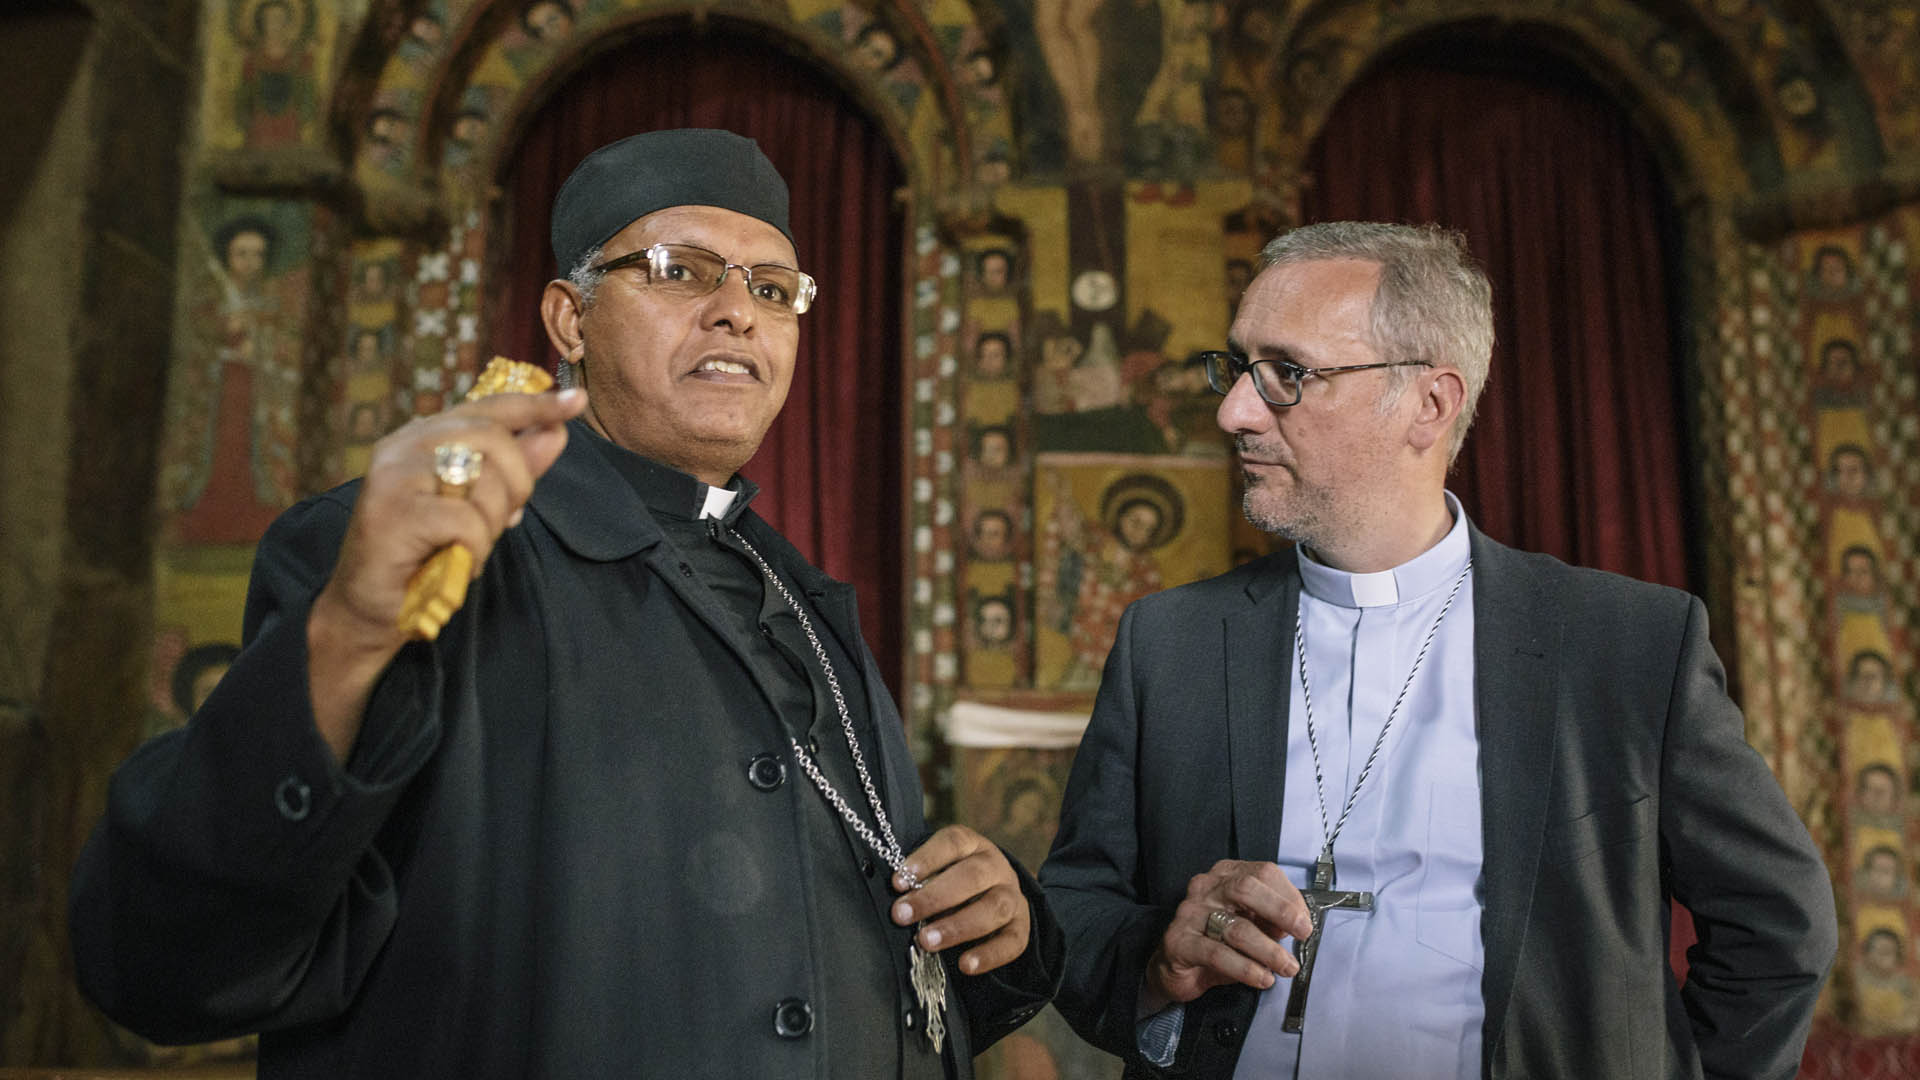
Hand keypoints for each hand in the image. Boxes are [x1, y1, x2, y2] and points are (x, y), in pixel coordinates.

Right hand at [307, 387, 586, 759]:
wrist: (371, 608)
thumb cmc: (425, 555)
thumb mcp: (479, 507)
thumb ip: (515, 469)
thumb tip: (557, 431)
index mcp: (423, 437)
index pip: (489, 407)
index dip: (536, 405)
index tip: (577, 401)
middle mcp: (404, 445)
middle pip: (494, 439)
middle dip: (518, 483)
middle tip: (506, 519)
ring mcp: (394, 476)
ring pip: (483, 478)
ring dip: (492, 523)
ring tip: (467, 545)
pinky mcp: (393, 513)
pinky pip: (467, 522)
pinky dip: (475, 549)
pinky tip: (455, 561)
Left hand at [891, 825, 1031, 975]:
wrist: (993, 895)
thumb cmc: (951, 883)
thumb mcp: (938, 870)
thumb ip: (920, 880)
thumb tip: (897, 899)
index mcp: (973, 845)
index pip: (953, 843)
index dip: (925, 860)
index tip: (897, 882)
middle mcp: (997, 867)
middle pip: (972, 876)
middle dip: (934, 897)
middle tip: (902, 915)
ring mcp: (1013, 896)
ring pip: (994, 908)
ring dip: (958, 926)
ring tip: (927, 942)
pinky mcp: (1022, 927)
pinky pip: (1012, 941)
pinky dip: (989, 955)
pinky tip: (964, 965)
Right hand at [1143, 860, 1313, 1008]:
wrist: (1174, 967)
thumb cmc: (1216, 941)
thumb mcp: (1249, 923)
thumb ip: (1270, 920)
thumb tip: (1297, 925)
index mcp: (1226, 875)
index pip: (1263, 872)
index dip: (1289, 896)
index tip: (1305, 921)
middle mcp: (1206, 888)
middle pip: (1246, 888)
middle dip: (1281, 911)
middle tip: (1303, 934)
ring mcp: (1190, 913)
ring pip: (1236, 928)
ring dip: (1269, 951)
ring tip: (1287, 967)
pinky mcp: (1179, 942)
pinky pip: (1218, 954)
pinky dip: (1246, 968)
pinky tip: (1262, 978)